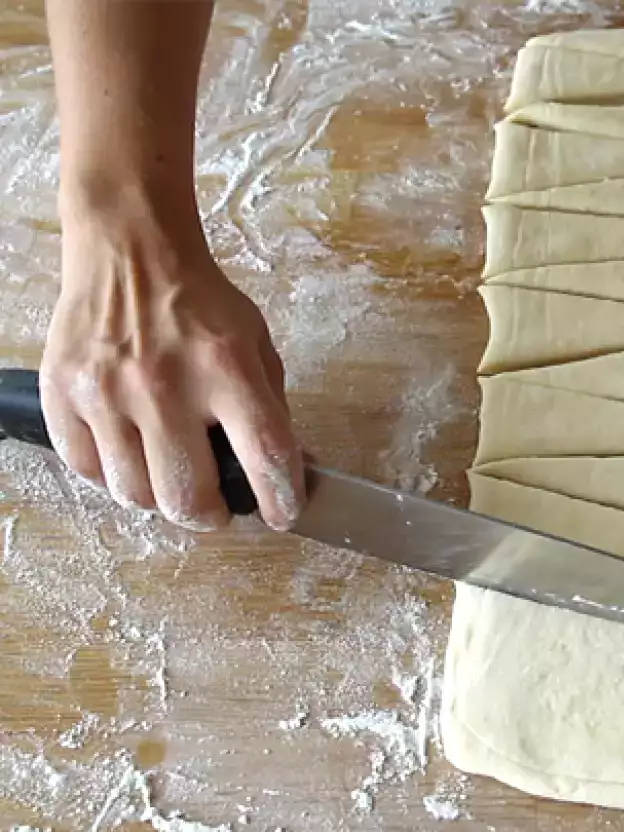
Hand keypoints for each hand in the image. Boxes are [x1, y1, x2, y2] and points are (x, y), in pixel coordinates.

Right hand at [41, 192, 303, 530]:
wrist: (131, 253)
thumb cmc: (200, 303)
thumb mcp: (256, 344)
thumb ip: (272, 408)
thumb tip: (290, 470)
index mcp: (225, 368)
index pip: (265, 455)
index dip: (280, 499)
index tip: (283, 514)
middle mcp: (163, 384)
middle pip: (186, 497)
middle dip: (210, 516)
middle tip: (217, 508)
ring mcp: (106, 392)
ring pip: (134, 494)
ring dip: (160, 499)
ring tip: (173, 476)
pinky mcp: (62, 395)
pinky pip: (87, 470)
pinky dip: (114, 476)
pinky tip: (133, 454)